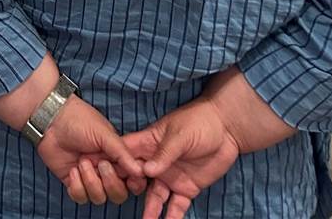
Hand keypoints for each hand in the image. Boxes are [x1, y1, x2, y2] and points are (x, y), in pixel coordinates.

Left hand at [37, 96, 145, 206]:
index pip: (133, 179)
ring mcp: (89, 177)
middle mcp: (105, 170)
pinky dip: (77, 186)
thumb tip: (140, 171)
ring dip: (91, 182)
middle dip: (111, 183)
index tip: (130, 178)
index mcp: (116, 157)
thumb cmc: (79, 120)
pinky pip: (81, 198)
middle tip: (101, 164)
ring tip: (82, 162)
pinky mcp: (73, 182)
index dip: (134, 183)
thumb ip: (122, 153)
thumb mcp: (104, 133)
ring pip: (99, 198)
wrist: (52, 120)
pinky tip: (73, 170)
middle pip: (118, 194)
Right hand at [122, 98, 239, 218]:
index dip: (116, 164)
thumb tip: (146, 171)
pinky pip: (176, 206)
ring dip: (149, 211)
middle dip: (129, 190)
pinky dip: (171, 218)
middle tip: (121, 199)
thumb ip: (164, 153)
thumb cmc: (199, 122)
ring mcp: (171, 177)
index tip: (104, 177)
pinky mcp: (187, 188)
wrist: (227, 130)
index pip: (127, 154)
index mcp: (150, 144)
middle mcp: (157, 163)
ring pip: (155, 197)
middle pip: (137, 179)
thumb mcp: (180, 135)